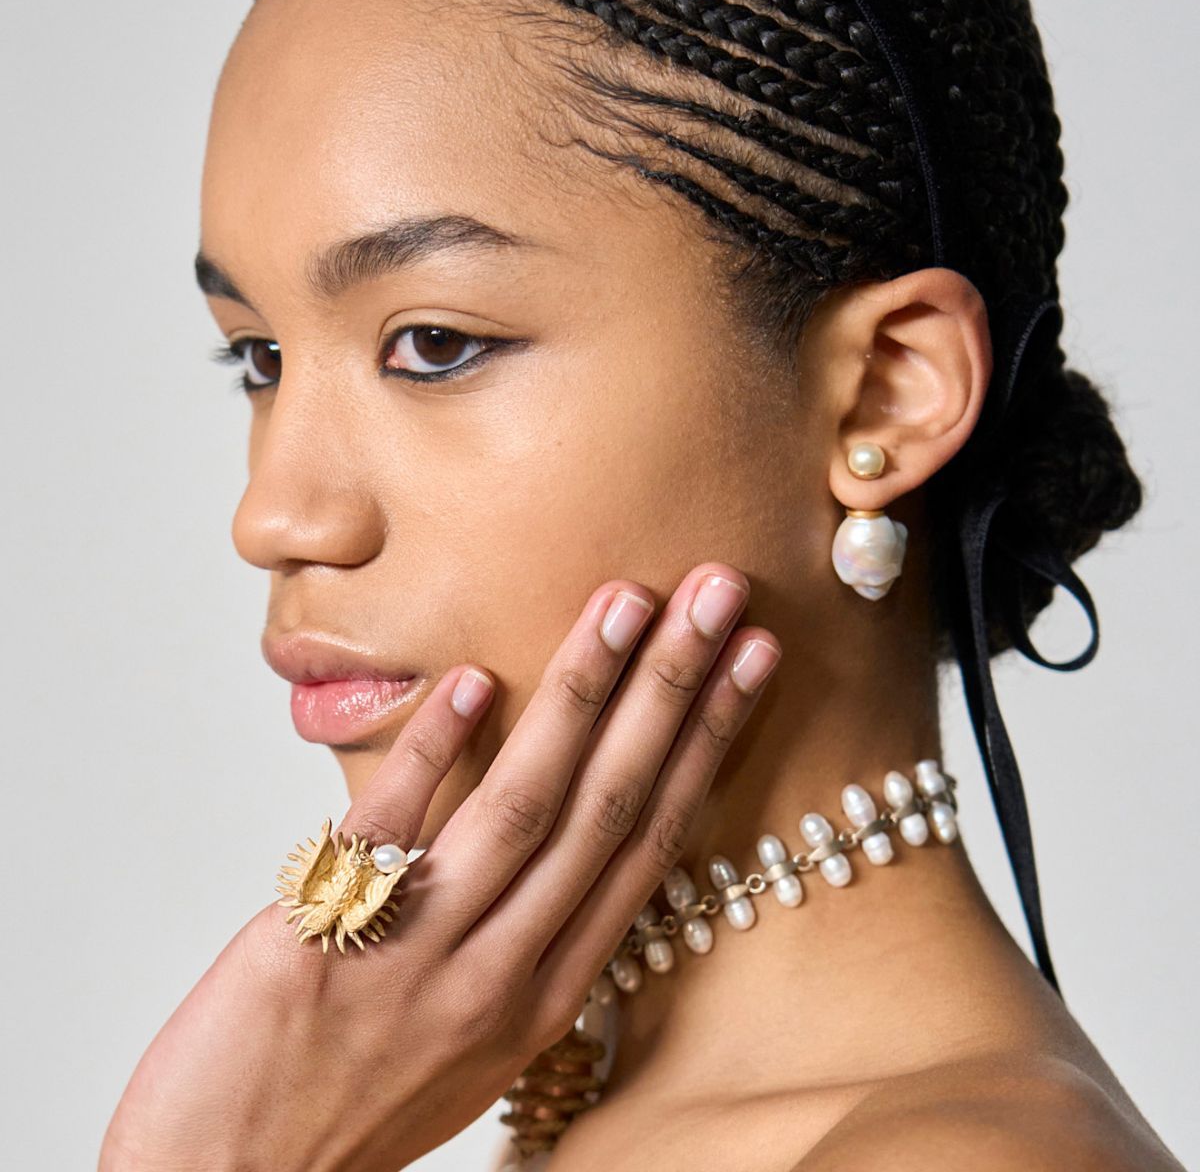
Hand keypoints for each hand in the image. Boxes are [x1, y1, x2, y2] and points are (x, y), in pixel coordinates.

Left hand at [99, 563, 781, 1170]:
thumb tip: (547, 848)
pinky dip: (436, 749)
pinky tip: (474, 680)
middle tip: (717, 596)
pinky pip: (391, 825)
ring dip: (584, 697)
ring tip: (625, 606)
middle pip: (609, 808)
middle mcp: (503, 973)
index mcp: (546, 994)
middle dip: (674, 693)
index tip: (749, 664)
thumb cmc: (354, 1105)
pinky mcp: (324, 934)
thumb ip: (518, 942)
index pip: (649, 845)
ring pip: (527, 807)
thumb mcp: (472, 1038)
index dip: (707, 747)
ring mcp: (419, 954)